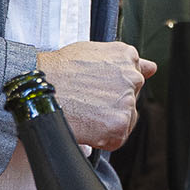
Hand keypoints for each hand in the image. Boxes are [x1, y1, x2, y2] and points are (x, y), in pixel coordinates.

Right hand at [35, 40, 153, 151]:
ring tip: (84, 112)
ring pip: (125, 120)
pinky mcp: (119, 125)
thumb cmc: (57, 71)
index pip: (138, 74)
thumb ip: (123, 61)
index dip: (118, 85)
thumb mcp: (92, 51)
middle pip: (130, 99)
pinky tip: (86, 125)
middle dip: (113, 103)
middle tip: (88, 102)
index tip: (107, 90)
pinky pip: (116, 138)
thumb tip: (150, 68)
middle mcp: (132, 78)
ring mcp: (127, 102)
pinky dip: (102, 138)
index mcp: (126, 57)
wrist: (39, 90)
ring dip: (107, 121)